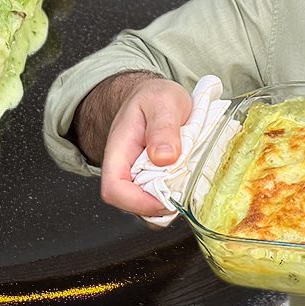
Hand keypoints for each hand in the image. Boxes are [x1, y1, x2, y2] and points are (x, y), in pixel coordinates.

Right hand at [72, 72, 191, 217]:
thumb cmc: (154, 97)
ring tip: (190, 180)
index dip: (138, 202)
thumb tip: (164, 157)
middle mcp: (125, 170)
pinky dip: (178, 197)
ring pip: (149, 208)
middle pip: (133, 205)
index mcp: (119, 150)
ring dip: (172, 202)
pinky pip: (162, 200)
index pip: (114, 189)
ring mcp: (139, 178)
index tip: (168, 199)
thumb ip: (163, 127)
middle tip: (187, 188)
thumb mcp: (163, 102)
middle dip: (161, 206)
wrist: (156, 97)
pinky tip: (189, 180)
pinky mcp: (154, 182)